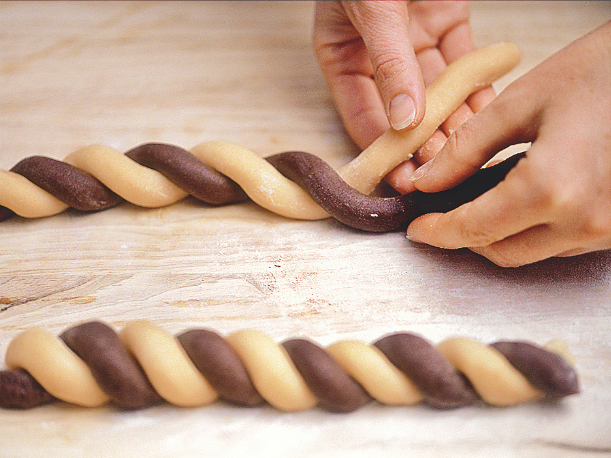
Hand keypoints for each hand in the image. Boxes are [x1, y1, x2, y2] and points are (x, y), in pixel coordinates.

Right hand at [313, 1, 494, 191]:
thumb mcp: (373, 8)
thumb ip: (389, 62)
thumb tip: (404, 120)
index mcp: (343, 56)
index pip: (363, 116)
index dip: (384, 151)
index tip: (404, 179)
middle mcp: (377, 57)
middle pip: (403, 113)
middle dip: (424, 143)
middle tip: (444, 170)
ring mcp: (414, 42)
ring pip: (436, 93)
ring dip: (453, 121)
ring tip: (470, 150)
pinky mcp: (447, 22)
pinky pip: (463, 62)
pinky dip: (476, 86)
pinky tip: (486, 112)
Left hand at [408, 22, 610, 266]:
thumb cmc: (603, 71)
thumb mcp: (521, 103)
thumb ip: (465, 149)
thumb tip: (427, 182)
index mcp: (553, 189)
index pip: (475, 229)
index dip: (438, 231)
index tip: (417, 227)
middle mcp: (586, 221)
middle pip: (502, 252)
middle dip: (464, 237)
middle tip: (441, 215)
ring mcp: (610, 229)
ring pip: (533, 251)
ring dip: (499, 234)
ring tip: (479, 200)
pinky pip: (564, 242)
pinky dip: (534, 227)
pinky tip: (521, 198)